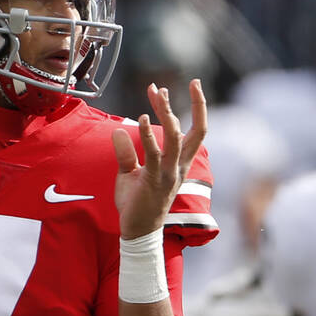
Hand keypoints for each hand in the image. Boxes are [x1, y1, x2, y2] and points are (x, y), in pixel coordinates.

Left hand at [112, 80, 206, 238]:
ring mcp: (169, 173)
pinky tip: (139, 119)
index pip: (195, 130)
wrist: (137, 231)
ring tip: (157, 93)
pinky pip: (154, 154)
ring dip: (167, 114)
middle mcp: (179, 166)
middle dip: (193, 105)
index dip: (197, 107)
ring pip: (175, 138)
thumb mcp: (130, 174)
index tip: (191, 84)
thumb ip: (127, 152)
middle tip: (173, 85)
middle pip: (194, 130)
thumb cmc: (136, 203)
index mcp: (179, 163)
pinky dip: (148, 136)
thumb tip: (118, 130)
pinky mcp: (154, 181)